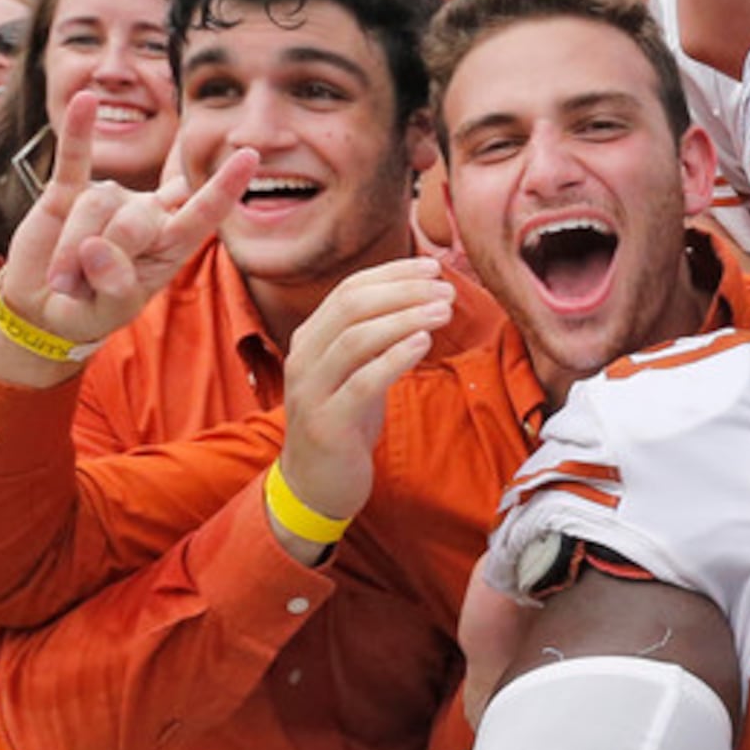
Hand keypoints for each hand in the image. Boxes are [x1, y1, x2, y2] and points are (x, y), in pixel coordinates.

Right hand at [0, 95, 256, 367]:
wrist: (46, 306)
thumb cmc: (90, 308)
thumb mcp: (108, 310)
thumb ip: (113, 285)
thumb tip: (97, 246)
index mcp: (171, 244)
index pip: (203, 212)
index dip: (224, 188)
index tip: (250, 157)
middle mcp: (146, 213)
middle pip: (134, 219)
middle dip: (103, 258)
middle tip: (80, 288)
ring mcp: (108, 197)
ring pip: (96, 206)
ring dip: (71, 249)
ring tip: (62, 279)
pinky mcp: (68, 190)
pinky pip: (75, 157)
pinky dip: (79, 132)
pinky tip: (85, 100)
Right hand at [269, 256, 457, 538]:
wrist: (314, 483)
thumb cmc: (344, 421)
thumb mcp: (355, 371)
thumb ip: (375, 336)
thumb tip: (421, 296)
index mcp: (311, 338)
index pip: (349, 289)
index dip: (392, 273)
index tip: (432, 266)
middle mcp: (304, 358)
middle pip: (352, 306)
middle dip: (403, 291)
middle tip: (444, 289)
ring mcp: (312, 390)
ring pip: (356, 339)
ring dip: (404, 318)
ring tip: (443, 311)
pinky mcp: (328, 423)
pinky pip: (362, 382)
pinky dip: (394, 357)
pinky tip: (423, 343)